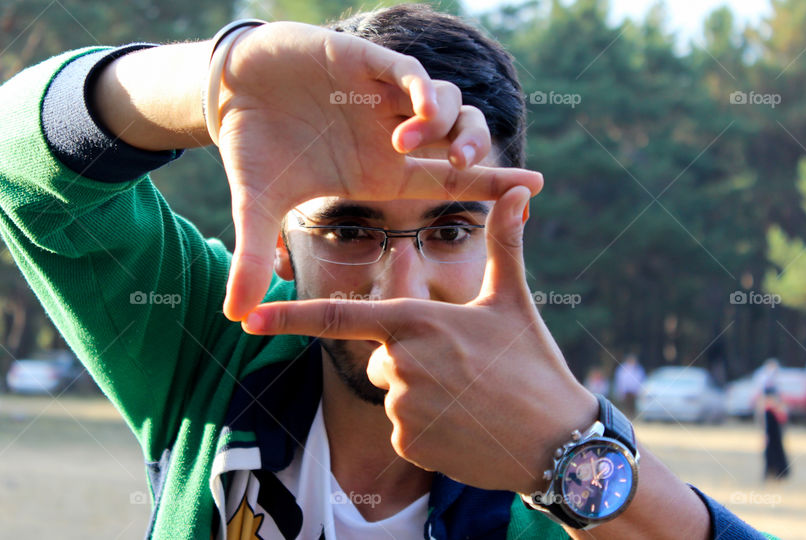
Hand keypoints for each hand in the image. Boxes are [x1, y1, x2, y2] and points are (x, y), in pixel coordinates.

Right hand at [213, 21, 543, 319]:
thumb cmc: (251, 147)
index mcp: (379, 170)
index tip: (533, 191)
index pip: (448, 178)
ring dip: (448, 123)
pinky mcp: (364, 63)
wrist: (228, 92)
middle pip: (457, 138)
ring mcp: (379, 98)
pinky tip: (411, 120)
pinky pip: (409, 73)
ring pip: (442, 102)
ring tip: (425, 146)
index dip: (491, 182)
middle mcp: (388, 134)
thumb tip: (233, 315)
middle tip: (477, 166)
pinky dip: (419, 94)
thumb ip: (253, 256)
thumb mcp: (256, 207)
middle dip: (480, 152)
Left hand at [240, 185, 597, 493]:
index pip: (338, 316)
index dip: (289, 316)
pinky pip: (402, 428)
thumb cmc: (533, 365)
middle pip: (382, 354)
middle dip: (412, 358)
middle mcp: (401, 363)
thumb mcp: (513, 301)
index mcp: (416, 322)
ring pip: (394, 392)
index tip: (249, 319)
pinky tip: (464, 424)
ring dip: (422, 392)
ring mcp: (402, 408)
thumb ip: (503, 244)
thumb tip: (515, 192)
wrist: (556, 441)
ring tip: (470, 397)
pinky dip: (427, 426)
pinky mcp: (407, 444)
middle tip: (463, 367)